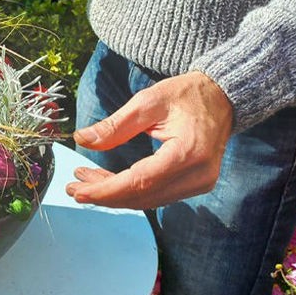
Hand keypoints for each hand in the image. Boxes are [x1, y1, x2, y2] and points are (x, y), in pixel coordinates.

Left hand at [65, 71, 233, 208]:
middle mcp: (197, 175)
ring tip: (85, 180)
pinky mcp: (195, 184)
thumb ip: (114, 125)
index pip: (140, 182)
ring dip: (114, 194)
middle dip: (104, 195)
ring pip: (147, 199)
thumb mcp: (147, 102)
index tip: (78, 190)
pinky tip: (108, 181)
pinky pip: (156, 195)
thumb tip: (82, 139)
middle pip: (142, 196)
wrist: (222, 97)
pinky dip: (130, 191)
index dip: (106, 190)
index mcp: (188, 153)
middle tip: (74, 187)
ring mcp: (199, 183)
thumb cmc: (187, 95)